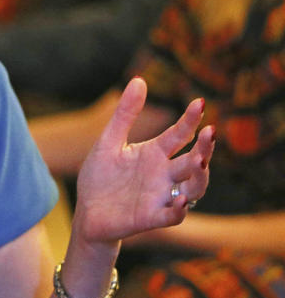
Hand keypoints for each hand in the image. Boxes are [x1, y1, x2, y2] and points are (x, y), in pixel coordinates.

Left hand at [73, 77, 214, 244]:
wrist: (86, 212)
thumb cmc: (101, 177)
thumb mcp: (109, 142)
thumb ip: (124, 115)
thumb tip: (139, 79)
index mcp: (155, 153)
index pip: (180, 134)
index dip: (190, 119)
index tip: (199, 102)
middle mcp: (164, 174)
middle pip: (193, 161)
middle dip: (204, 148)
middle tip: (210, 133)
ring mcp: (160, 196)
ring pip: (193, 189)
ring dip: (200, 178)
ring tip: (200, 163)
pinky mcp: (150, 217)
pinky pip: (172, 216)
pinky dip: (178, 210)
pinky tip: (180, 200)